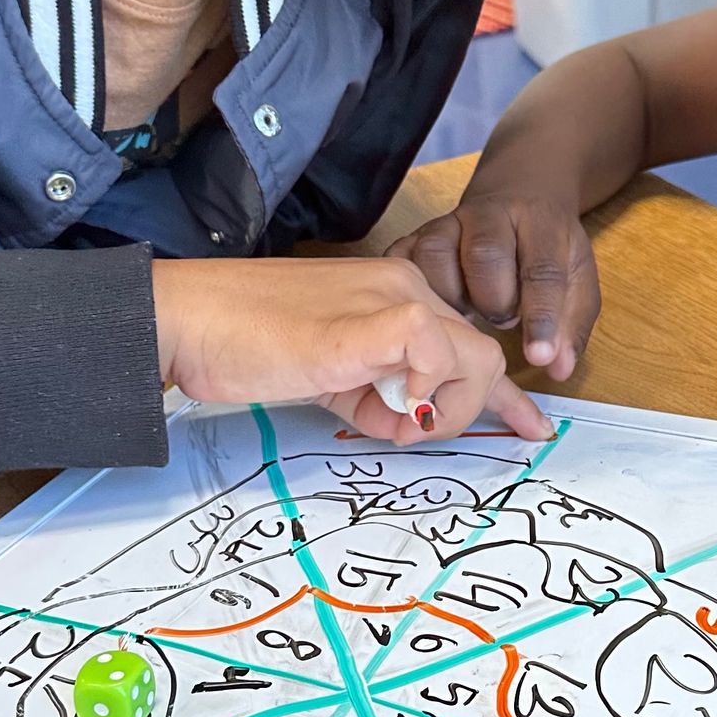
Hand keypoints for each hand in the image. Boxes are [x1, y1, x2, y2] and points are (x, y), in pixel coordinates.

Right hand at [151, 256, 552, 444]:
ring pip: (474, 359)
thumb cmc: (243, 347)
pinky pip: (440, 355)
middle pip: (483, 358)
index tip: (528, 429)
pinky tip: (383, 402)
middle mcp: (403, 284)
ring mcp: (391, 297)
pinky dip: (424, 393)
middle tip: (404, 432)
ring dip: (438, 411)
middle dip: (468, 413)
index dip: (500, 395)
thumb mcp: (328, 375)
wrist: (188, 322)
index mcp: (392, 294)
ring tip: (374, 416)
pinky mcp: (374, 319)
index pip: (468, 343)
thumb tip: (406, 419)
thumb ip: (374, 391)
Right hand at [390, 192, 599, 382]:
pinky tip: (431, 310)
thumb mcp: (576, 278)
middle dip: (495, 301)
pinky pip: (402, 259)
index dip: (541, 317)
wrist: (517, 194)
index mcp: (539, 222)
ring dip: (451, 298)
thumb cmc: (546, 245)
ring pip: (435, 254)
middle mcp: (490, 215)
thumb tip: (558, 368)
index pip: (542, 270)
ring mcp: (449, 222)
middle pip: (484, 256)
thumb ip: (571, 325)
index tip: (539, 356)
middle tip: (504, 318)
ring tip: (468, 314)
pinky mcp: (418, 233)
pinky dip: (413, 291)